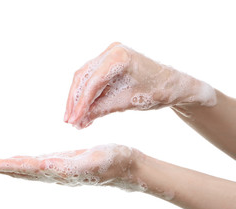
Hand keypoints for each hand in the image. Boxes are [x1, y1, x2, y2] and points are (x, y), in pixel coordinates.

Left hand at [0, 143, 145, 189]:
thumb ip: (77, 164)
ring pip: (23, 169)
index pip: (25, 168)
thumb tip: (49, 168)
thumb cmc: (117, 162)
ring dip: (3, 166)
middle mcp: (54, 173)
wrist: (127, 169)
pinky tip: (12, 163)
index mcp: (59, 171)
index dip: (3, 167)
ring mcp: (56, 170)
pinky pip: (33, 165)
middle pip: (18, 170)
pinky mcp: (60, 165)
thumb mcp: (98, 159)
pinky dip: (18, 164)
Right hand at [64, 42, 216, 128]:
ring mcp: (109, 55)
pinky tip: (83, 112)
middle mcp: (111, 51)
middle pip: (83, 78)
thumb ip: (102, 109)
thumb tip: (79, 121)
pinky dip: (87, 96)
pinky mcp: (108, 63)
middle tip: (69, 120)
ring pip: (84, 79)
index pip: (93, 82)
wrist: (173, 84)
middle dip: (75, 101)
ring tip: (74, 119)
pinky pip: (92, 80)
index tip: (73, 120)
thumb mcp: (128, 102)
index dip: (81, 103)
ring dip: (78, 99)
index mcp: (119, 56)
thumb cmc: (157, 91)